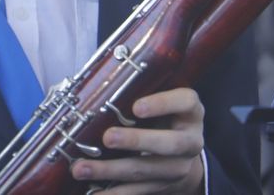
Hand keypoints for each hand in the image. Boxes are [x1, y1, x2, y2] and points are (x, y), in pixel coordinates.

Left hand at [70, 87, 205, 193]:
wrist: (183, 154)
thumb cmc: (165, 116)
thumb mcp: (163, 100)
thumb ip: (143, 93)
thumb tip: (101, 88)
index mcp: (191, 112)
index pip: (185, 102)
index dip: (162, 104)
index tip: (136, 107)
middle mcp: (190, 140)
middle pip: (169, 143)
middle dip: (136, 141)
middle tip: (107, 137)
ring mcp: (178, 167)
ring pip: (146, 171)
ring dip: (111, 170)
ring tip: (82, 168)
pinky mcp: (163, 186)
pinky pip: (137, 192)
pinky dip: (113, 193)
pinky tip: (94, 193)